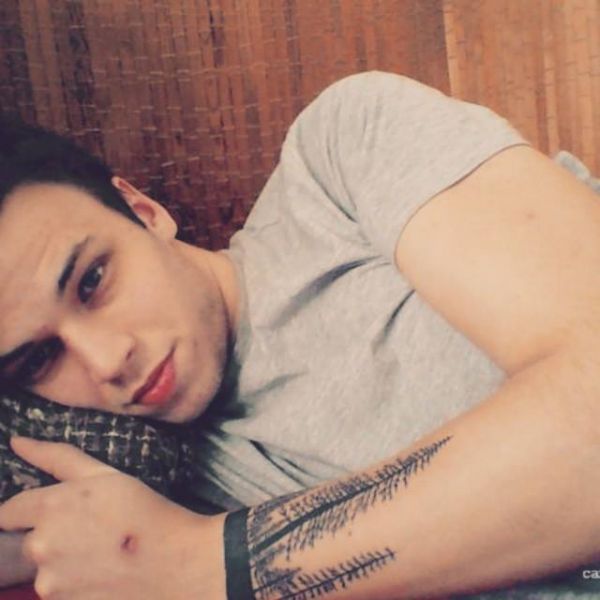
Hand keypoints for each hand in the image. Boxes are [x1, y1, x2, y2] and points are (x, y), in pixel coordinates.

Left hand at [0, 437, 225, 599]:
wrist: (174, 561)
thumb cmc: (142, 509)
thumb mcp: (104, 475)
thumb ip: (56, 457)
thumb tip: (17, 441)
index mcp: (49, 507)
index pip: (9, 511)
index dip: (29, 510)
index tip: (60, 511)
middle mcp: (40, 547)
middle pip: (31, 541)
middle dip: (54, 536)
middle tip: (95, 530)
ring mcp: (50, 583)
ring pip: (47, 568)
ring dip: (65, 562)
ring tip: (105, 553)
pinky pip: (61, 591)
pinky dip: (77, 583)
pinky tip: (105, 573)